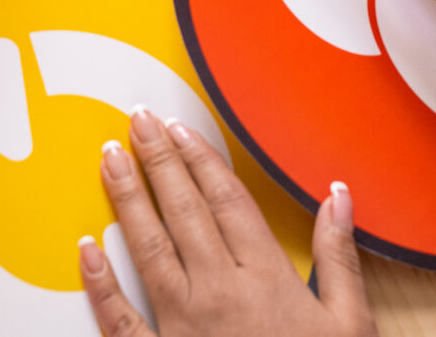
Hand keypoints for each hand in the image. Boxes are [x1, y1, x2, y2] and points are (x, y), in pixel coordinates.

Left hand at [83, 107, 369, 336]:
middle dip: (158, 160)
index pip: (227, 200)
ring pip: (148, 248)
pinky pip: (120, 320)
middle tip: (136, 120)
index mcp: (265, 278)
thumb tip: (338, 194)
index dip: (201, 159)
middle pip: (183, 211)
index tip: (181, 127)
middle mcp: (217, 292)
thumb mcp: (350, 324)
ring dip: (126, 199)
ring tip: (108, 158)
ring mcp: (182, 326)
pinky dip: (99, 284)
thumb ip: (339, 255)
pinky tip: (85, 249)